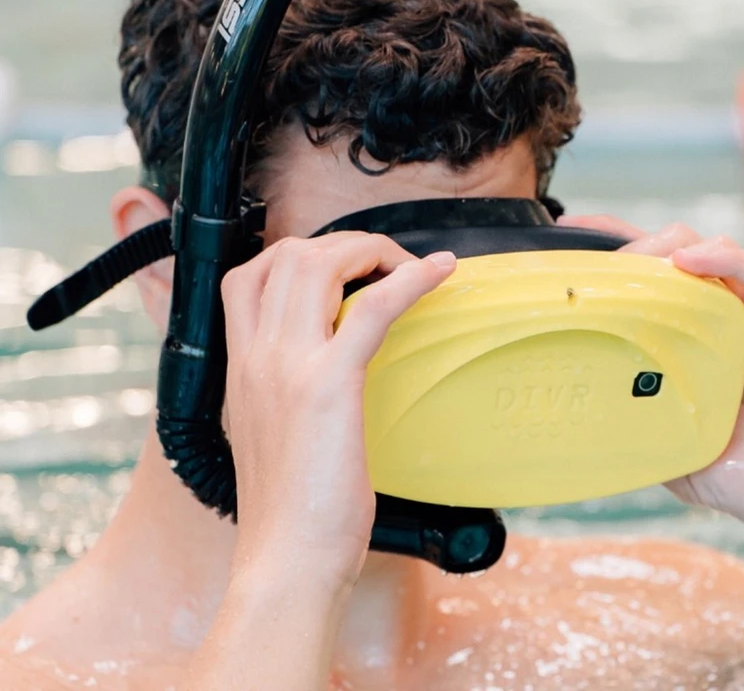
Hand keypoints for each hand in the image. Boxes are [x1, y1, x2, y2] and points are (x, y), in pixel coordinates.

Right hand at [219, 233, 456, 575]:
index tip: (342, 269)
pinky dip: (411, 279)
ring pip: (319, 263)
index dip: (296, 255)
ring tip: (408, 266)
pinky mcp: (327, 385)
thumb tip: (321, 383)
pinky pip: (372, 306)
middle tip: (383, 265)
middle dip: (341, 244)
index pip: (247, 278)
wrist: (286, 562)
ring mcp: (286, 367)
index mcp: (239, 370)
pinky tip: (441, 272)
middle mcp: (255, 357)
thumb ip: (284, 399)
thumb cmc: (290, 513)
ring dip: (370, 250)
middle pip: (286, 256)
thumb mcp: (272, 439)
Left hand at [558, 215, 743, 573]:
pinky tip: (691, 260)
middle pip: (676, 257)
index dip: (613, 258)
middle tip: (594, 264)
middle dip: (632, 248)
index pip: (652, 288)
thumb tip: (591, 427)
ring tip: (636, 263)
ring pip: (717, 253)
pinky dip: (732, 259)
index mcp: (700, 349)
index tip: (567, 240)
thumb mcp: (691, 464)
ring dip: (670, 247)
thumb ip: (652, 436)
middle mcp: (730, 324)